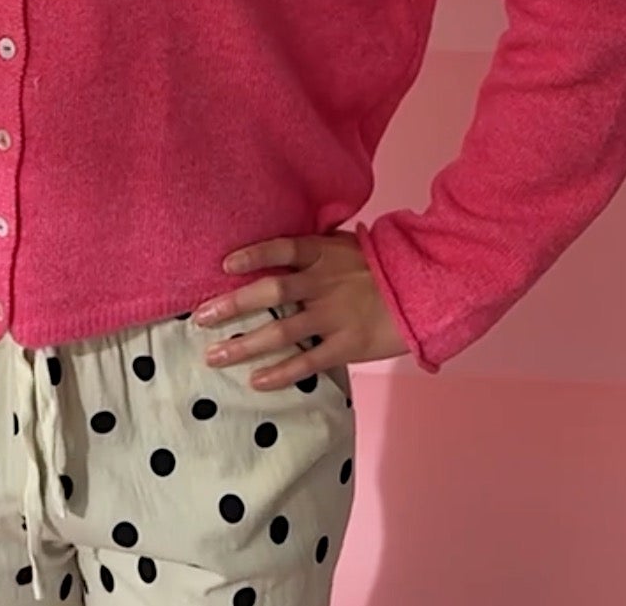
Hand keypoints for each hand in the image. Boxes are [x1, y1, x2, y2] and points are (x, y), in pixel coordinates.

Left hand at [191, 231, 408, 389]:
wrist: (426, 289)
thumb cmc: (382, 266)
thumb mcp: (348, 245)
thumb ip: (316, 247)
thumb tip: (282, 247)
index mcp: (323, 253)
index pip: (280, 249)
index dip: (251, 255)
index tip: (224, 264)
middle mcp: (323, 282)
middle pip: (270, 292)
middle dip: (232, 306)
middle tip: (200, 318)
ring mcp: (334, 315)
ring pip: (282, 331)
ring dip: (245, 345)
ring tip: (215, 356)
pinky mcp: (347, 345)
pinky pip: (307, 361)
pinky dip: (280, 373)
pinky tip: (256, 381)